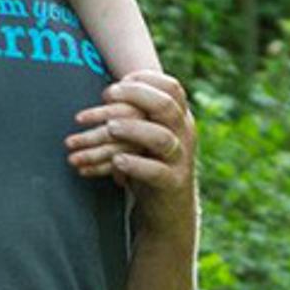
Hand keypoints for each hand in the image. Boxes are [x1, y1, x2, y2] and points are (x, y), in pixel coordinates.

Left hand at [67, 70, 195, 211]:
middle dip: (135, 95)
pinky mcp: (172, 183)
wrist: (170, 209)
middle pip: (166, 105)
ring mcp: (180, 159)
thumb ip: (138, 114)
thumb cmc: (150, 164)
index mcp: (181, 118)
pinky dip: (135, 165)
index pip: (170, 87)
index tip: (116, 84)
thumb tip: (109, 90)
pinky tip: (117, 161)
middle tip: (105, 95)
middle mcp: (185, 134)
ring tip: (110, 128)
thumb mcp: (149, 135)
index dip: (143, 80)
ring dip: (132, 129)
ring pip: (161, 138)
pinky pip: (157, 171)